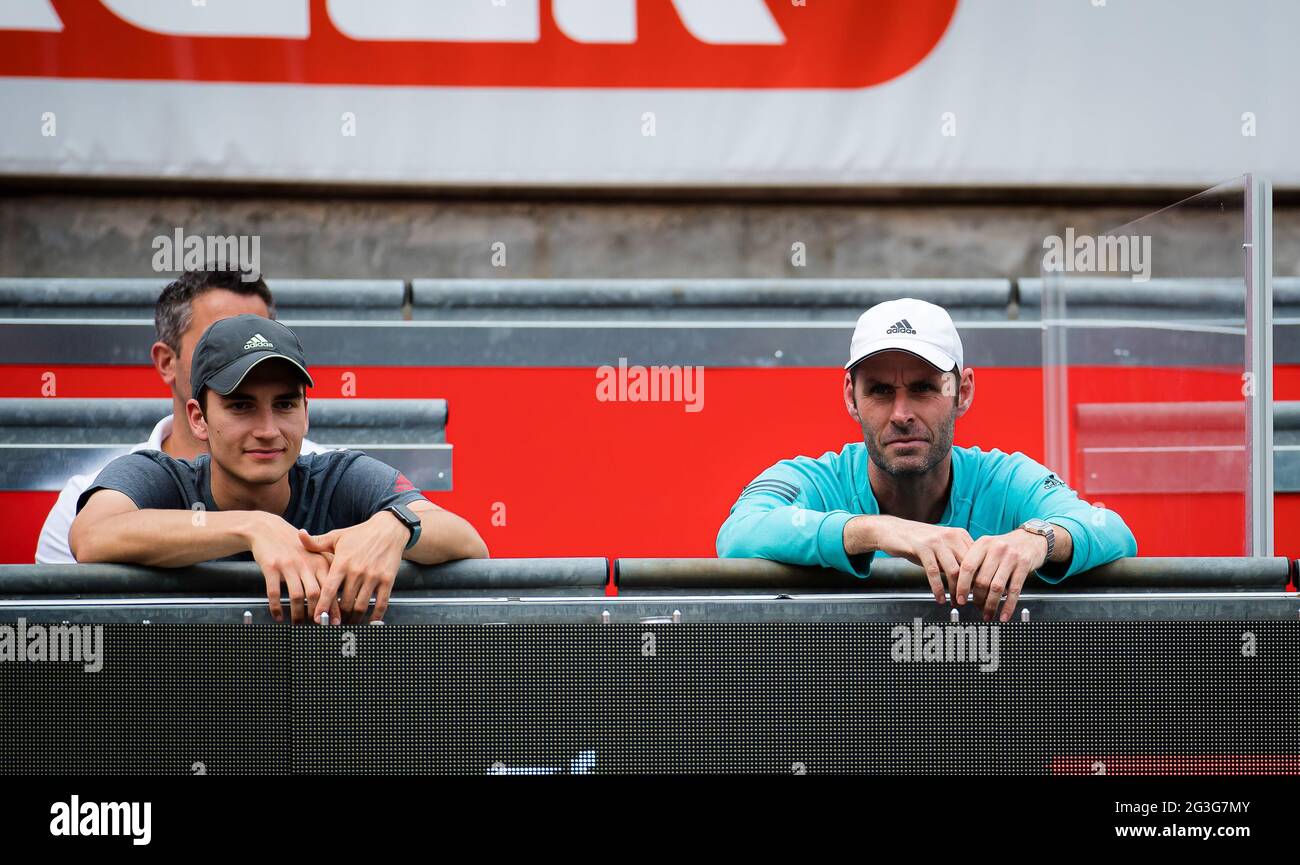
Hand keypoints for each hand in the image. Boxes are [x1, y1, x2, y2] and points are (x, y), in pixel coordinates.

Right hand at [246, 514, 338, 624]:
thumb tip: (337, 599)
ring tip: (298, 625)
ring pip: (297, 596)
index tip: (336, 622)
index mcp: (320, 562)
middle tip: (317, 627)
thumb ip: (325, 573)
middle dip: (317, 614)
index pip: (331, 587)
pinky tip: (278, 616)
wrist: (268, 529)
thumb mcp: (315, 555)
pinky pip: (274, 592)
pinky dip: (276, 607)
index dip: (334, 607)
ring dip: (297, 614)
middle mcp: (306, 563)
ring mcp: (288, 565)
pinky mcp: (271, 567)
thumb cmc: (295, 547)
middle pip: (316, 594)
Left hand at [298, 512, 408, 623]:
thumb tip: (299, 536)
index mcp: (342, 562)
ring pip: (361, 606)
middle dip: (338, 616)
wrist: (389, 529)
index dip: (323, 606)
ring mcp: (373, 576)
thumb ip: (316, 541)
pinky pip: (381, 603)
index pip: (329, 589)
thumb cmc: (360, 534)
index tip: (317, 619)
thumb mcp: (336, 536)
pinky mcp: (388, 580)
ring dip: (354, 619)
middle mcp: (357, 571)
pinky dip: (375, 616)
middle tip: (332, 623)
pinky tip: (370, 622)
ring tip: (348, 623)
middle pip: (345, 602)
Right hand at [857, 515, 973, 604]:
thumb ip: (955, 559)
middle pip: (968, 566)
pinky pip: (933, 572)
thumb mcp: (941, 547)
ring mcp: (936, 541)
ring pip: (953, 570)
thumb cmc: (918, 541)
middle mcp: (951, 535)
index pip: (976, 559)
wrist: (893, 530)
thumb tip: (970, 581)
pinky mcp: (922, 547)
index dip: (978, 578)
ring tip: (955, 602)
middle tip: (968, 601)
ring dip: (955, 590)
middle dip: (969, 587)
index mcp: (959, 535)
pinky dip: (938, 588)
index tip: (978, 593)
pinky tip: (939, 597)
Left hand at [956, 529, 1046, 621]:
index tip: (960, 599)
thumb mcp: (988, 547)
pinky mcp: (1024, 566)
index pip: (968, 567)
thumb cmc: (1005, 546)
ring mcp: (1011, 557)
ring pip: (996, 587)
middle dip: (977, 598)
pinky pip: (1014, 590)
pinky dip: (1008, 606)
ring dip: (990, 605)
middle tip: (976, 607)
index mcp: (983, 544)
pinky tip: (1004, 615)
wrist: (1031, 538)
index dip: (962, 585)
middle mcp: (996, 549)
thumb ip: (976, 563)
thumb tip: (962, 588)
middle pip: (982, 580)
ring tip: (987, 614)